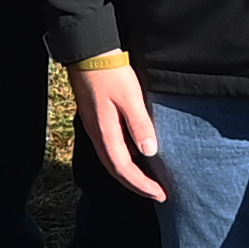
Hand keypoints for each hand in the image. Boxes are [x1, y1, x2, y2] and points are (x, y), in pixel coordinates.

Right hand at [74, 56, 167, 205]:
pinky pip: (109, 148)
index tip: (160, 194)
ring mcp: (94, 127)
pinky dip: (122, 160)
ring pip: (110, 160)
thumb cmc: (110, 72)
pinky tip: (134, 156)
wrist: (88, 52)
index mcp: (105, 132)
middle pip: (114, 169)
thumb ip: (140, 125)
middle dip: (135, 185)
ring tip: (146, 181)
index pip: (123, 169)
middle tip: (156, 194)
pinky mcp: (95, 118)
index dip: (141, 185)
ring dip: (128, 174)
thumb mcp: (130, 97)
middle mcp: (96, 134)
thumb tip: (150, 152)